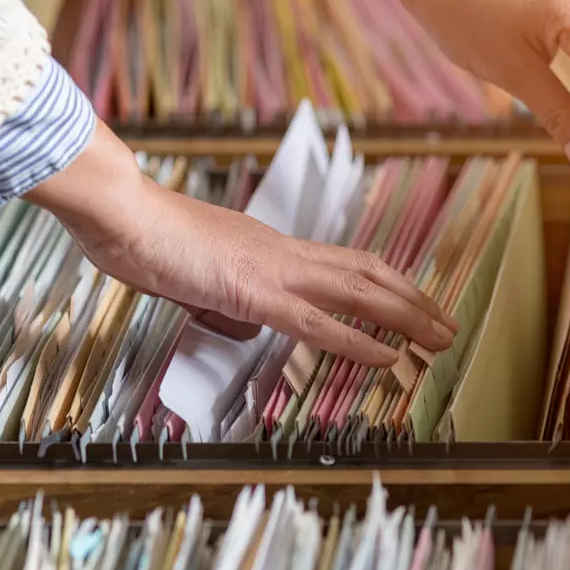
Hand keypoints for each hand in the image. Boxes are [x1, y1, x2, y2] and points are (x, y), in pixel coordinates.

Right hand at [26, 122, 456, 367]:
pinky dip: (357, 342)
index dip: (386, 284)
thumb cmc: (145, 238)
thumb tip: (242, 321)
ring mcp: (272, 270)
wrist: (121, 212)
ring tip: (440, 339)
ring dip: (405, 317)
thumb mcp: (194, 273)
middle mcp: (283, 253)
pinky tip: (387, 357)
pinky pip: (316, 322)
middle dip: (413, 300)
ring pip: (358, 293)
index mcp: (270, 249)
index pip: (344, 264)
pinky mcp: (253, 291)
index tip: (414, 303)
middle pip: (367, 273)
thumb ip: (224, 295)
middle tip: (448, 324)